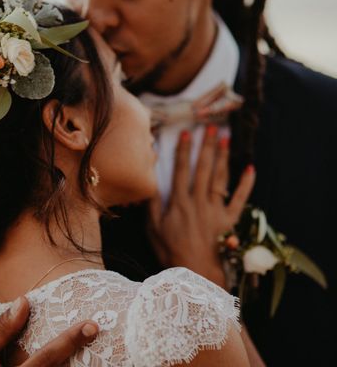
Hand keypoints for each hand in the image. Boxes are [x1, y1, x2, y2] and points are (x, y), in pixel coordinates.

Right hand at [0, 296, 98, 366]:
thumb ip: (0, 330)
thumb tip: (24, 302)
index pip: (48, 357)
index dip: (70, 340)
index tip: (89, 325)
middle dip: (78, 351)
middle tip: (95, 331)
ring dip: (75, 363)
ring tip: (88, 343)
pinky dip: (61, 366)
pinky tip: (72, 357)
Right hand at [147, 125, 255, 286]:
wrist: (195, 272)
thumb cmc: (170, 251)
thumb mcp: (152, 228)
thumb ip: (151, 204)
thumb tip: (149, 182)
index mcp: (178, 202)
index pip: (181, 170)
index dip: (183, 150)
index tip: (186, 132)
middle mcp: (198, 201)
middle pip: (203, 168)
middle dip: (206, 146)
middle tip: (210, 126)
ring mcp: (215, 210)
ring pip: (220, 178)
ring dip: (223, 156)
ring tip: (226, 138)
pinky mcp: (229, 220)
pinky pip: (239, 199)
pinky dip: (245, 184)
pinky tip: (250, 168)